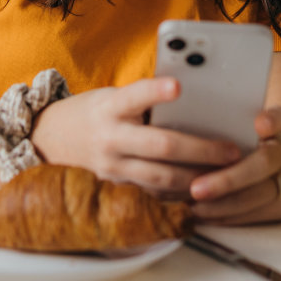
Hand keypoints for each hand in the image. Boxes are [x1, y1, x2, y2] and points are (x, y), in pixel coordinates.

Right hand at [31, 78, 241, 198]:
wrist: (47, 142)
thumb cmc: (93, 113)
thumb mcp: (110, 98)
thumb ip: (142, 102)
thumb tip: (191, 98)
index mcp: (109, 108)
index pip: (134, 96)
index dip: (156, 91)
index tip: (178, 85)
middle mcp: (109, 139)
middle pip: (160, 146)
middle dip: (201, 149)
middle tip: (232, 150)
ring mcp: (111, 168)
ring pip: (161, 178)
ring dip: (198, 178)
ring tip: (227, 174)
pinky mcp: (115, 188)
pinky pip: (153, 195)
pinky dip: (180, 194)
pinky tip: (203, 192)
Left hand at [187, 106, 280, 224]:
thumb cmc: (247, 147)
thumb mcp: (242, 130)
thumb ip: (232, 122)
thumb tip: (216, 120)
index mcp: (280, 130)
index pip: (278, 118)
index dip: (271, 121)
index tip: (259, 125)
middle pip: (262, 165)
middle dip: (226, 181)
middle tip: (195, 189)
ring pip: (256, 198)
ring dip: (219, 205)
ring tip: (191, 206)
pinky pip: (254, 216)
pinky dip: (225, 216)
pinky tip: (203, 214)